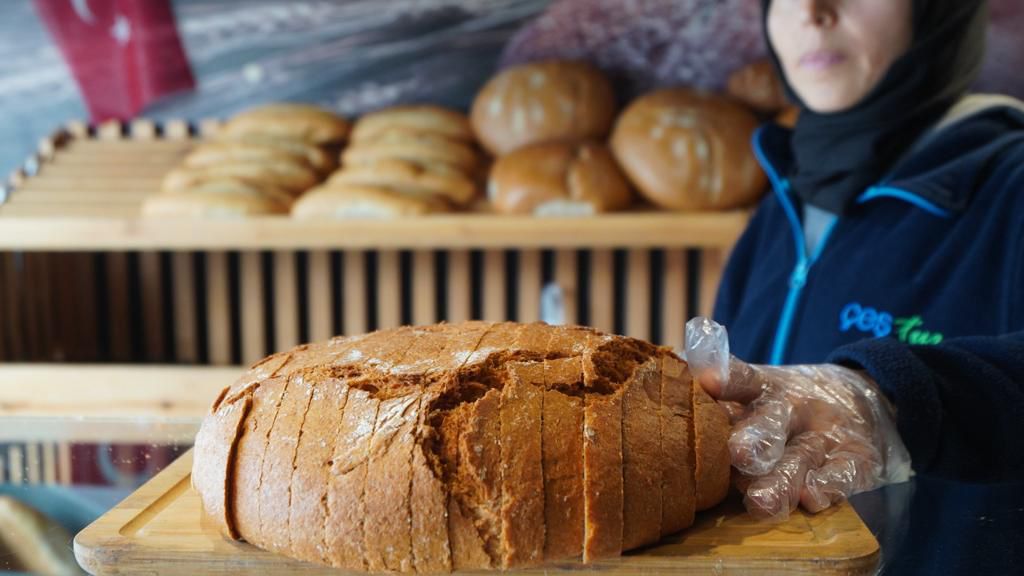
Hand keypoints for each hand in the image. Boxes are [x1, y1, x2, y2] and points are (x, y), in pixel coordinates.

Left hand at [684, 317, 910, 520]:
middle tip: (737, 453)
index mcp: (765, 388)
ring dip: (782, 479)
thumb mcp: (759, 390)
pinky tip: (813, 499)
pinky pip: (845, 475)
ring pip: (802, 457)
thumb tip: (673, 375)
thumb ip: (721, 391)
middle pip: (772, 421)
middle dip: (754, 438)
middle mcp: (794, 408)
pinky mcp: (857, 461)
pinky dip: (830, 486)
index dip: (725, 377)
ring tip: (761, 500)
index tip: (706, 381)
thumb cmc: (788, 406)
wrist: (869, 400)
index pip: (743, 379)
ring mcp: (826, 436)